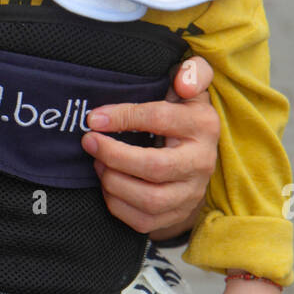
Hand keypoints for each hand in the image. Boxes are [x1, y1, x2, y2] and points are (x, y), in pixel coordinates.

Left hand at [81, 56, 219, 238]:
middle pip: (155, 167)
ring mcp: (191, 194)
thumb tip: (183, 80)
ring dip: (113, 181)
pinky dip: (117, 204)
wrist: (199, 157)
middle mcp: (201, 162)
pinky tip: (107, 183)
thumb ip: (193, 72)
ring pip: (149, 199)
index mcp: (203, 125)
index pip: (160, 119)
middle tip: (89, 142)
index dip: (123, 117)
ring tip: (98, 162)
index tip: (94, 118)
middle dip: (114, 155)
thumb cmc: (184, 115)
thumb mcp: (191, 87)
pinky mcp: (177, 215)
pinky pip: (143, 221)